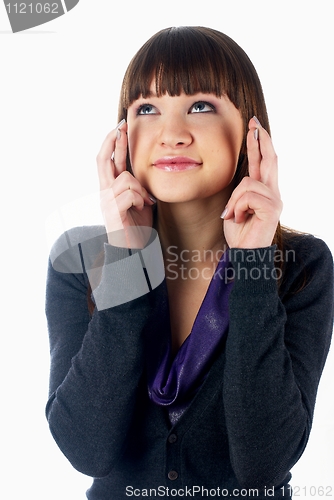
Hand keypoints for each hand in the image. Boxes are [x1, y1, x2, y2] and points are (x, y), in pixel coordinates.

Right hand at [96, 120, 155, 247]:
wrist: (134, 250)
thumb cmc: (137, 226)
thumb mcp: (139, 200)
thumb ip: (137, 185)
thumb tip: (142, 168)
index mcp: (110, 188)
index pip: (108, 160)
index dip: (113, 143)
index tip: (121, 126)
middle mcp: (104, 193)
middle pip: (103, 161)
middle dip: (114, 142)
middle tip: (122, 126)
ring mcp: (106, 203)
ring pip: (126, 179)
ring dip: (140, 189)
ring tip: (145, 202)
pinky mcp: (112, 213)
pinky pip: (130, 195)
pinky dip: (141, 200)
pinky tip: (142, 209)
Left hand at [222, 117, 282, 248]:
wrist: (245, 255)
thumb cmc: (240, 234)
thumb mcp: (236, 207)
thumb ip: (241, 192)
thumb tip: (243, 177)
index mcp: (264, 192)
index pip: (263, 162)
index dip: (259, 144)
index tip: (254, 127)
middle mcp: (273, 193)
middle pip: (269, 159)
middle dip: (260, 140)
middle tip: (253, 123)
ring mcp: (275, 200)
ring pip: (248, 183)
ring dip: (234, 200)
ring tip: (232, 216)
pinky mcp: (272, 209)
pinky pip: (247, 195)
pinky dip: (237, 207)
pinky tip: (237, 219)